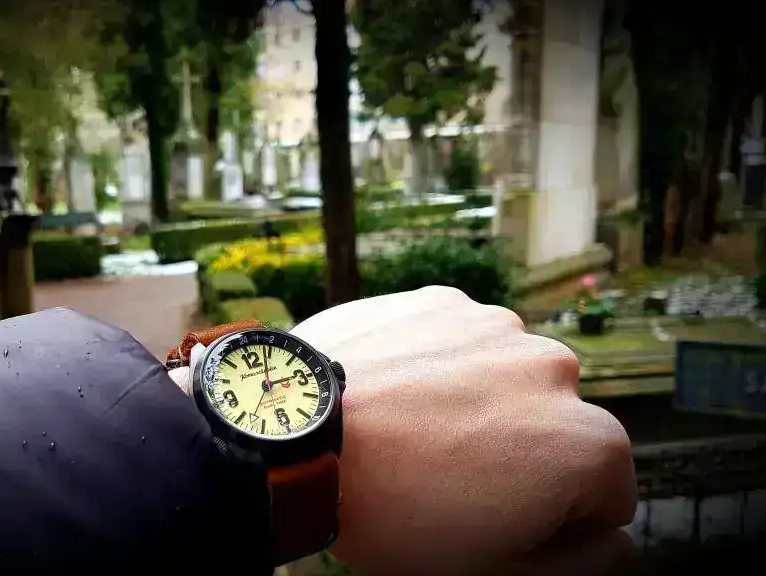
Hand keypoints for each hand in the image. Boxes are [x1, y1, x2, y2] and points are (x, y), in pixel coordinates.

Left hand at [290, 286, 636, 575]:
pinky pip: (460, 342)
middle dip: (521, 455)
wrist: (292, 436)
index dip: (555, 522)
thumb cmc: (392, 513)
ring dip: (480, 404)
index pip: (606, 497)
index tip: (494, 522)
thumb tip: (614, 538)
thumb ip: (580, 561)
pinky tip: (394, 393)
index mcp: (586, 445)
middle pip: (557, 429)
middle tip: (447, 479)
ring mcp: (496, 326)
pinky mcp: (443, 302)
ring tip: (413, 434)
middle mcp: (556, 371)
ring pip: (507, 379)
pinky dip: (440, 365)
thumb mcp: (494, 569)